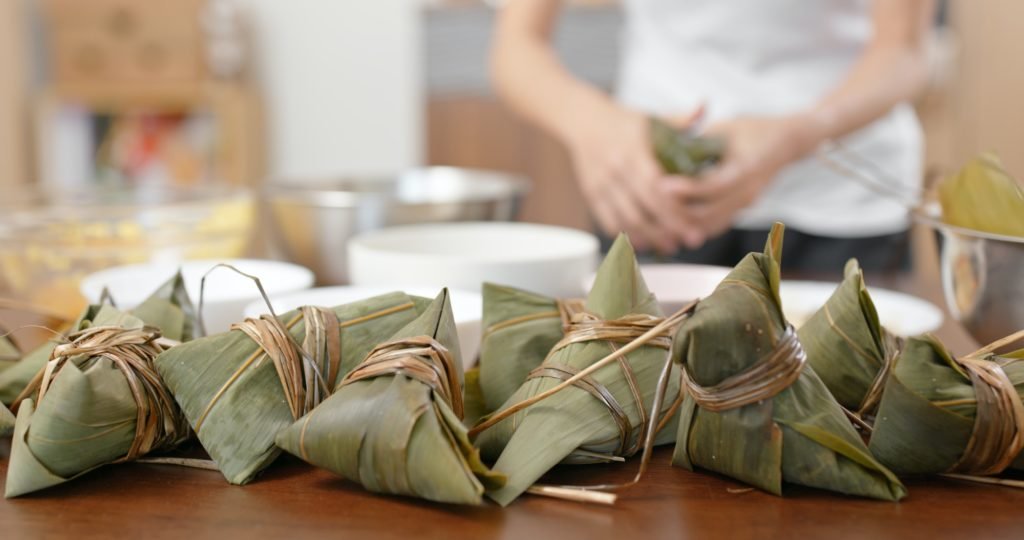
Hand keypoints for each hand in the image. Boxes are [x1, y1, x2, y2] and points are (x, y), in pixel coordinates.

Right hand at [561, 96, 702, 253]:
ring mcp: (601, 183)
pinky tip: (644, 242)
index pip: (656, 187)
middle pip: (643, 208)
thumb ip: (680, 120)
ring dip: (649, 237)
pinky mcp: (592, 194)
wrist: (582, 121)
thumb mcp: (652, 117)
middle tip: (691, 240)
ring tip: (670, 246)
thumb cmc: (624, 121)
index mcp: (633, 150)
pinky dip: (626, 234)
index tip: (695, 224)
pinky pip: (608, 220)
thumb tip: (705, 107)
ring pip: (626, 219)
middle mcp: (615, 168)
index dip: (675, 210)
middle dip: (668, 229)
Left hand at [663, 115, 821, 246]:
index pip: (712, 186)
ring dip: (684, 224)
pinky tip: (672, 222)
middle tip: (652, 204)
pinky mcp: (741, 210)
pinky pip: (716, 225)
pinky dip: (694, 226)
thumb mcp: (725, 128)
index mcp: (746, 168)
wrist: (787, 142)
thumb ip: (698, 138)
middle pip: (709, 213)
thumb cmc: (752, 130)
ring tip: (657, 216)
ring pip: (710, 225)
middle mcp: (748, 191)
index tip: (661, 185)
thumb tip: (662, 143)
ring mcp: (746, 204)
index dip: (686, 188)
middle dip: (679, 211)